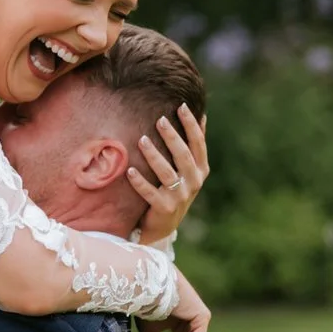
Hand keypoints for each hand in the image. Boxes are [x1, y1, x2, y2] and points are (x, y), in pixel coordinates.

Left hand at [129, 104, 208, 245]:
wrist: (164, 225)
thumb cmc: (175, 190)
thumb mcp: (189, 170)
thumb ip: (194, 147)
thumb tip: (202, 115)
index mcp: (201, 170)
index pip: (198, 143)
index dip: (191, 125)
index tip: (181, 106)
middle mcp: (193, 182)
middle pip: (183, 155)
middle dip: (172, 136)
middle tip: (160, 120)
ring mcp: (180, 196)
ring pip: (166, 172)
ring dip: (153, 155)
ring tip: (142, 140)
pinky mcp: (164, 208)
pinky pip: (150, 193)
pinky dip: (139, 182)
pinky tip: (129, 171)